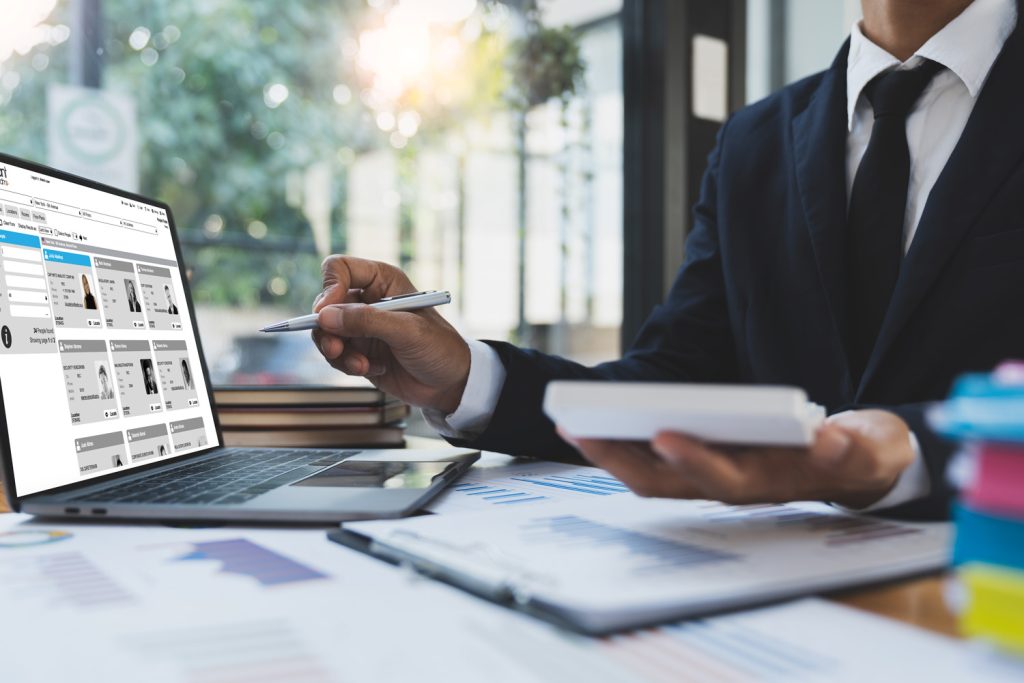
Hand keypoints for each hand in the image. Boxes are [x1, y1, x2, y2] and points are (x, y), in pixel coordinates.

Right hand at [311, 255, 469, 413]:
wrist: (450, 383)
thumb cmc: (439, 347)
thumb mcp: (407, 331)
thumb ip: (367, 321)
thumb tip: (325, 316)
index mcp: (382, 280)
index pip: (340, 269)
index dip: (329, 288)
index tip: (326, 314)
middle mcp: (368, 299)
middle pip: (326, 304)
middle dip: (327, 329)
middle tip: (336, 349)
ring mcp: (362, 326)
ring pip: (326, 332)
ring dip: (337, 351)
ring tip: (361, 365)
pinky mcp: (359, 350)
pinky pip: (336, 354)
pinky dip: (347, 364)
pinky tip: (373, 369)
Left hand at [561, 409, 914, 507]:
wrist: (862, 465)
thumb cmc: (861, 452)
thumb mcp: (871, 447)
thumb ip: (857, 449)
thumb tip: (834, 442)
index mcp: (773, 480)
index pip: (727, 477)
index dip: (694, 460)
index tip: (662, 435)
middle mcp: (736, 484)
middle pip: (670, 482)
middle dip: (623, 459)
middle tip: (581, 429)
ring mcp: (717, 477)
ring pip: (654, 476)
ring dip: (613, 455)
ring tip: (574, 424)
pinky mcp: (707, 464)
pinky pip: (656, 463)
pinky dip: (625, 446)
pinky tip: (598, 424)